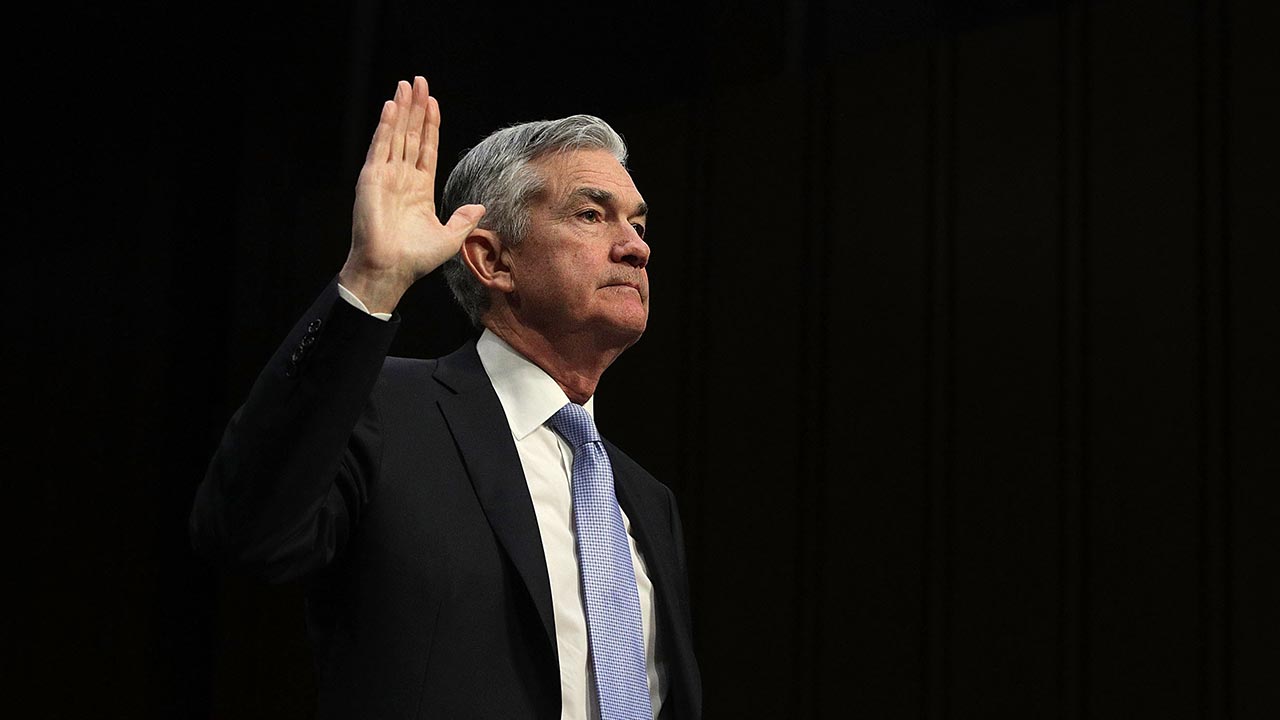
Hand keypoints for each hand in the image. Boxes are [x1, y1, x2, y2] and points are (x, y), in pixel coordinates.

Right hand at [340, 76, 484, 312]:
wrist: (390, 269)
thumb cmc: (415, 259)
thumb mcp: (450, 237)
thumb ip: (463, 218)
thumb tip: (480, 206)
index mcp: (419, 188)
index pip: (426, 148)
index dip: (431, 124)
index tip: (434, 102)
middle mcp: (402, 178)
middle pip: (411, 134)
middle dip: (416, 108)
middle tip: (420, 81)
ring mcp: (386, 175)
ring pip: (396, 134)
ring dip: (401, 109)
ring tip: (406, 85)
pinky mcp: (372, 177)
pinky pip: (380, 146)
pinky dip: (386, 125)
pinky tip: (391, 106)